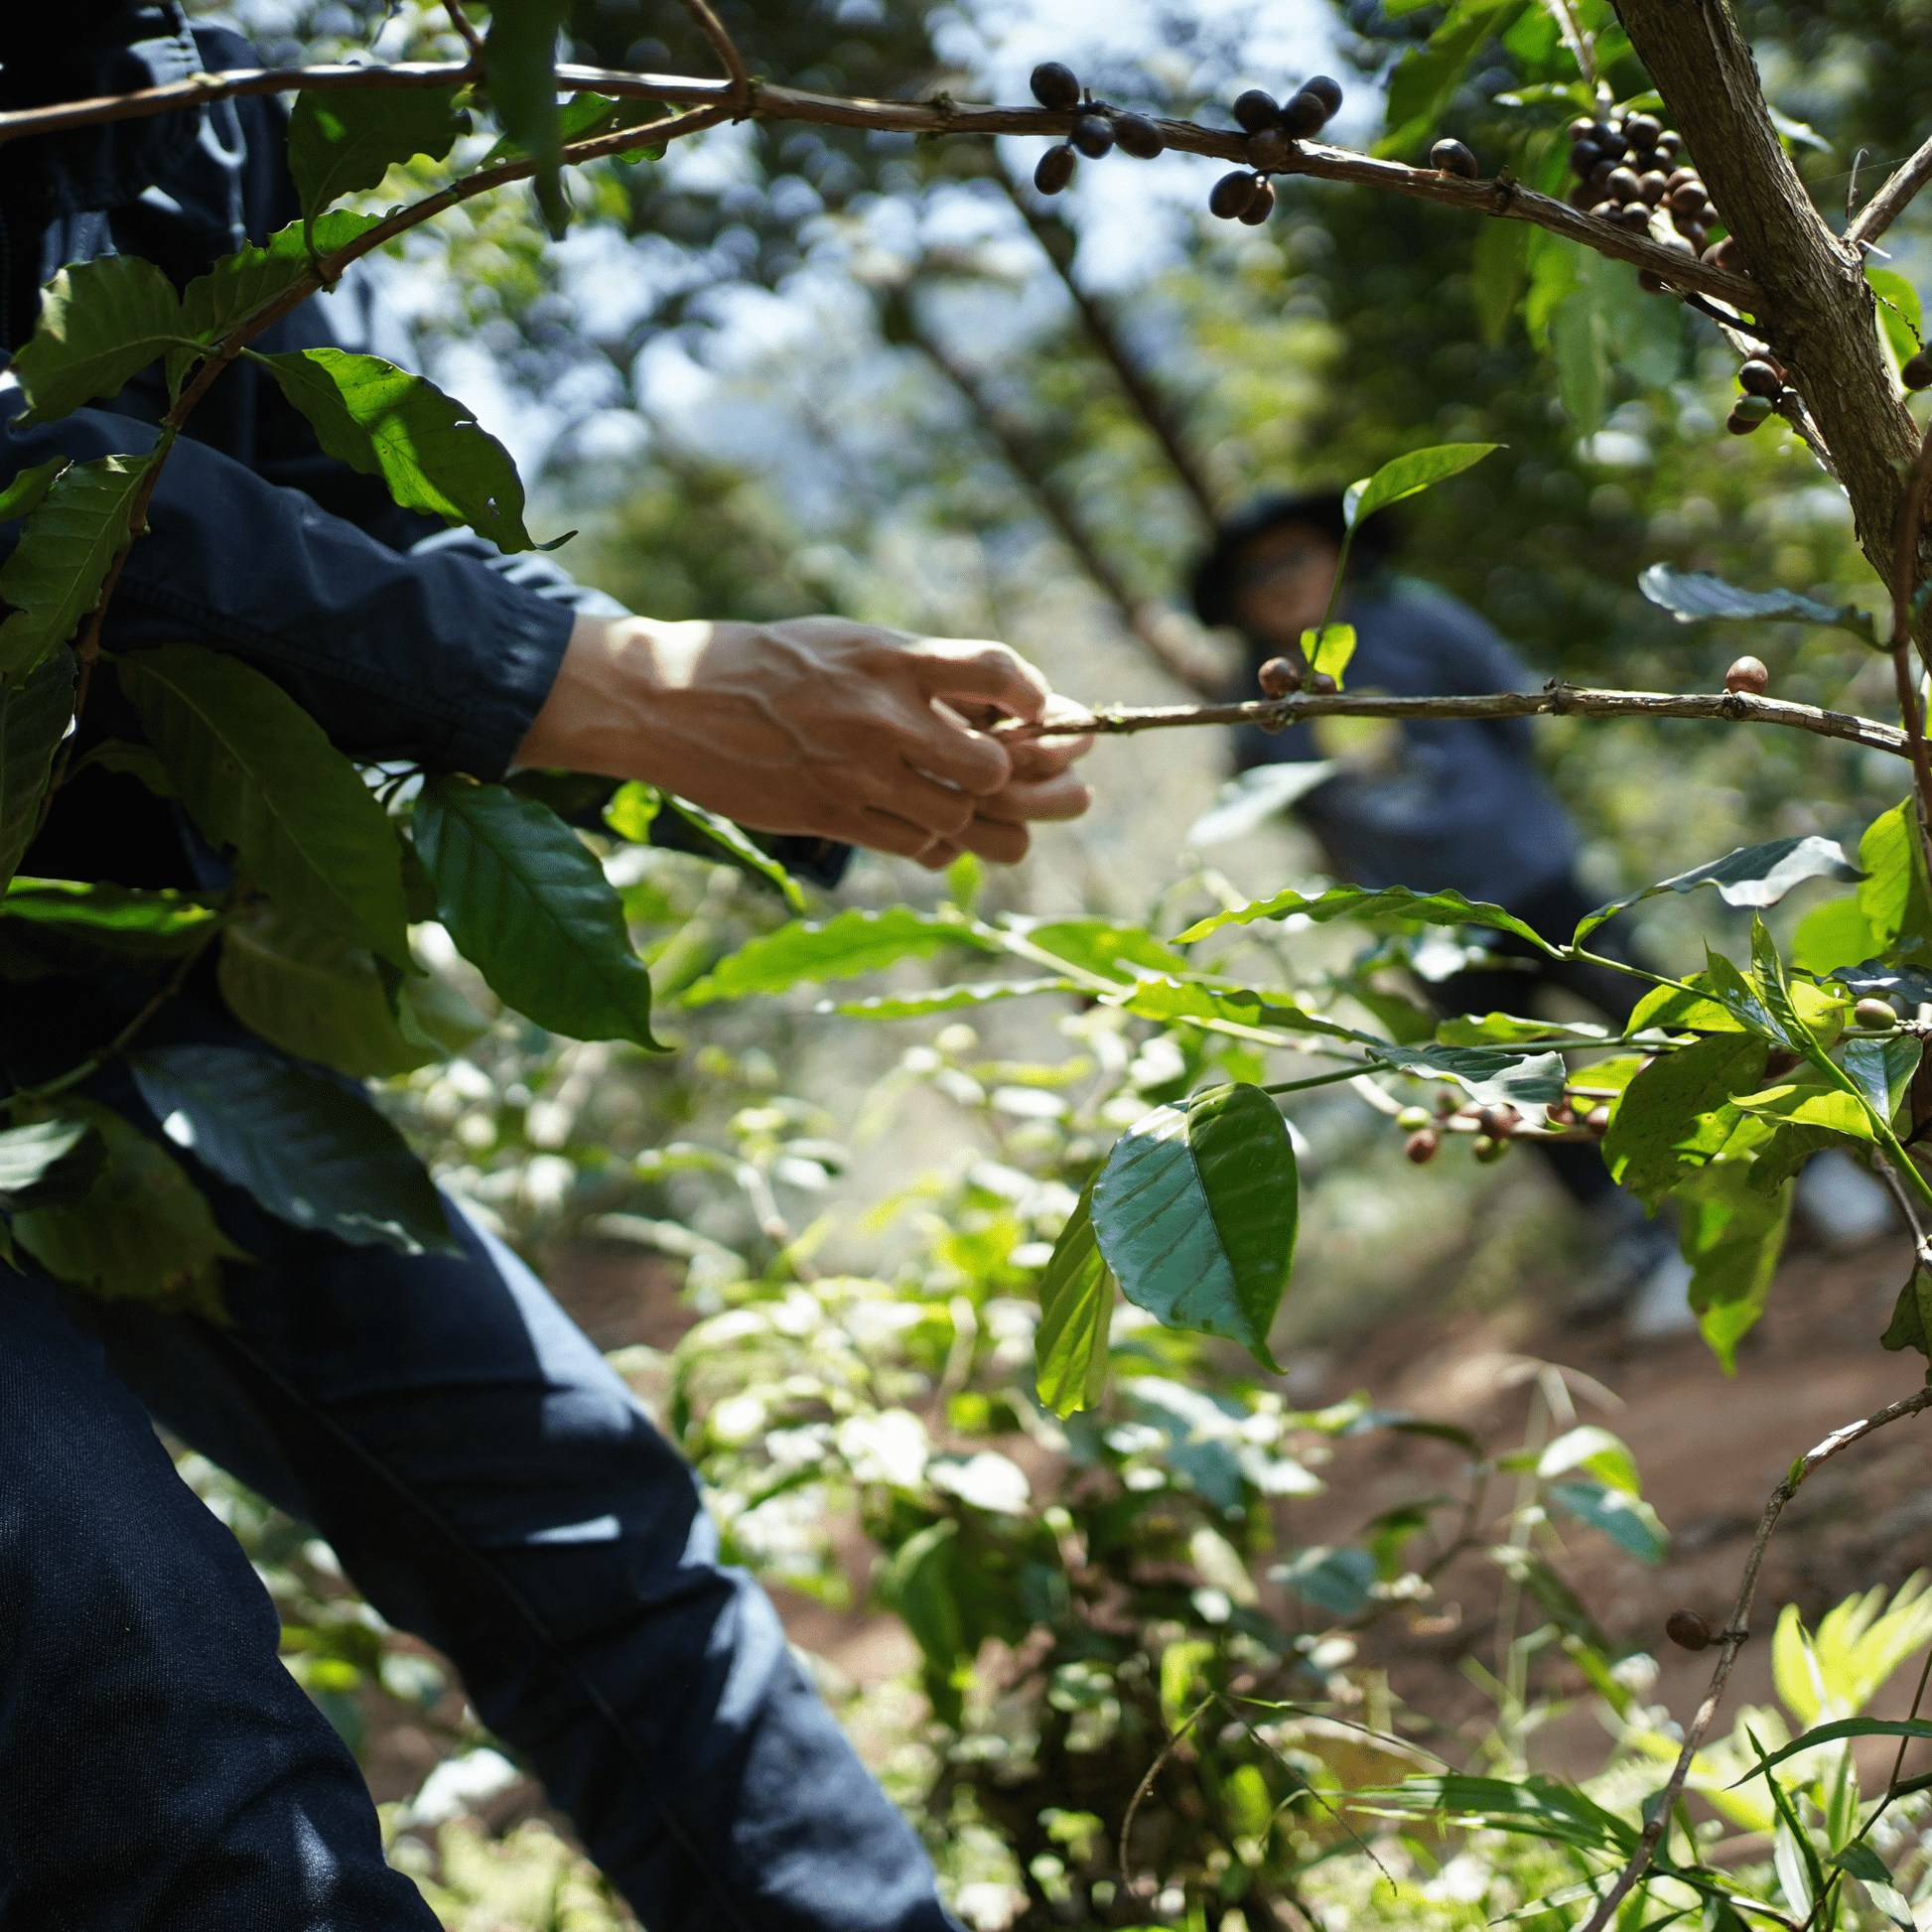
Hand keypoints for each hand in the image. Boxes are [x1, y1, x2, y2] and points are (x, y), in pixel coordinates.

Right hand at [514, 614, 1094, 866]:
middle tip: (1020, 779)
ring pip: (961, 818)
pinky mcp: (830, 814)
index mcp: (892, 655)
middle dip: (1019, 780)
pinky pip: (915, 847)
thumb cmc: (773, 665)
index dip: (1039, 698)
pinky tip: (932, 833)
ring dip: (987, 824)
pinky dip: (937, 847)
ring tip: (987, 817)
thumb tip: (1008, 704)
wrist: (673, 698)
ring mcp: (856, 770)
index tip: (1044, 712)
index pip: (997, 673)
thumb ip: (922, 672)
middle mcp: (882, 712)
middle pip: (994, 766)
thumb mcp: (850, 643)